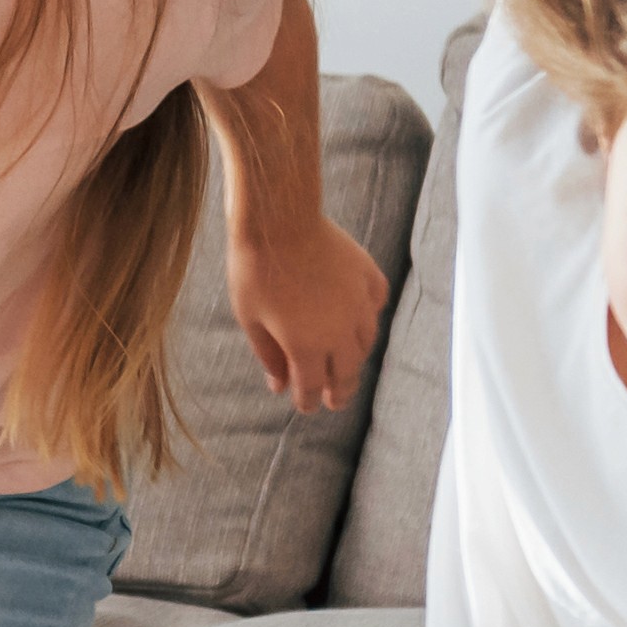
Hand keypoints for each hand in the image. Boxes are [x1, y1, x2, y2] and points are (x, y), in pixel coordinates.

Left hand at [229, 204, 387, 411]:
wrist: (279, 219)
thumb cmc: (255, 268)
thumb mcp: (250, 318)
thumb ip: (268, 355)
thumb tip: (278, 385)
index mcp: (307, 345)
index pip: (311, 387)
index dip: (307, 402)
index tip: (306, 407)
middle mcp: (340, 331)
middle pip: (345, 372)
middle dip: (338, 391)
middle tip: (335, 401)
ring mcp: (358, 303)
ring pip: (366, 342)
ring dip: (355, 358)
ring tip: (347, 364)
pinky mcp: (367, 275)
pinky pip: (376, 304)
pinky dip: (369, 316)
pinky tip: (362, 319)